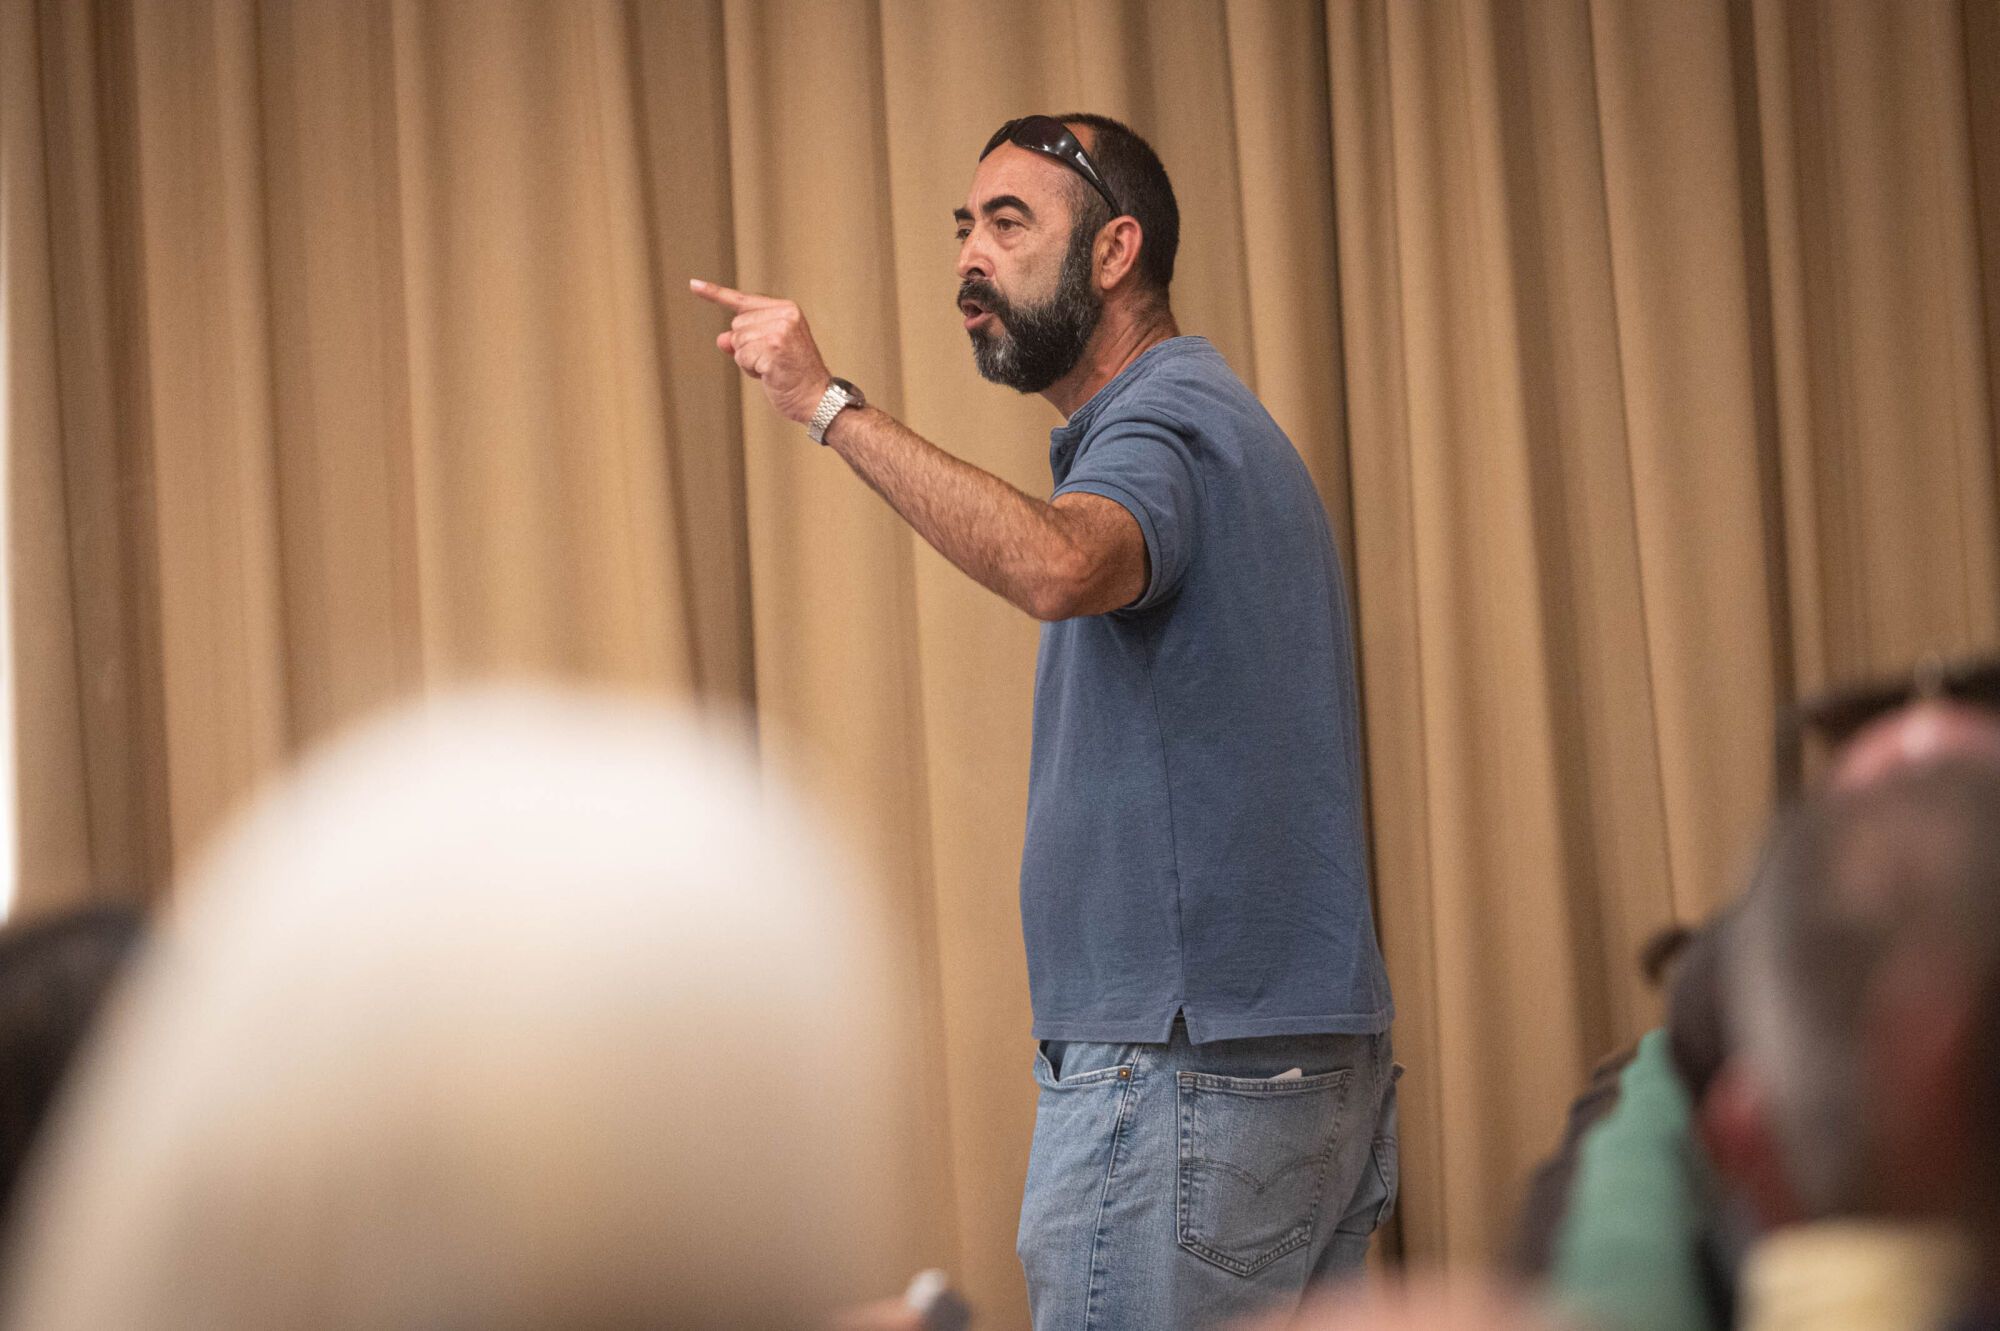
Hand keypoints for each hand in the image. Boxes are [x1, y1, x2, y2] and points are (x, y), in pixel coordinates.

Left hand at [690, 278, 832, 425]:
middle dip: (746, 347)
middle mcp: (784, 315)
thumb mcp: (769, 350)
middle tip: (772, 361)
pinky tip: (772, 374)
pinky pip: (742, 358)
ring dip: (749, 361)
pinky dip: (752, 370)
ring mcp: (779, 331)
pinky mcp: (773, 348)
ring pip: (737, 343)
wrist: (817, 398)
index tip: (693, 285)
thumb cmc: (795, 376)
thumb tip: (722, 339)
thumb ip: (745, 339)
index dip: (716, 294)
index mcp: (786, 309)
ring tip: (773, 368)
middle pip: (737, 326)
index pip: (743, 301)